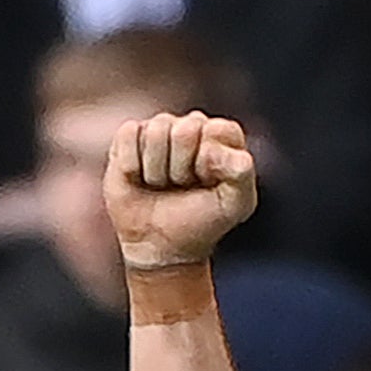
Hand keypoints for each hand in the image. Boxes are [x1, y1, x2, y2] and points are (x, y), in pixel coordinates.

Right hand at [106, 110, 258, 271]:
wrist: (160, 244)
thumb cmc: (201, 222)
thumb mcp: (234, 205)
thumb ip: (242, 174)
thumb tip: (222, 151)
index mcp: (222, 138)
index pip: (219, 129)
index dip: (211, 161)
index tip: (208, 183)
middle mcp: (192, 127)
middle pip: (185, 129)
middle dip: (182, 167)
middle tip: (182, 186)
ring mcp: (160, 129)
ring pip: (156, 130)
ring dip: (158, 170)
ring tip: (162, 184)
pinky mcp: (129, 136)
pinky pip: (129, 133)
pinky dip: (133, 164)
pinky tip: (139, 178)